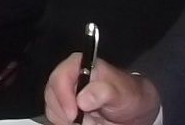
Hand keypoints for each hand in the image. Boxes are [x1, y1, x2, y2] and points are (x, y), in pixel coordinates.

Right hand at [44, 54, 160, 124]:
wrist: (132, 110)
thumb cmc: (128, 94)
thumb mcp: (121, 92)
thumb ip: (103, 92)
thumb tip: (83, 99)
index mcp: (78, 65)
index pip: (60, 78)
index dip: (63, 97)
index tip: (73, 115)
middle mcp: (67, 79)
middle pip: (52, 96)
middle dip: (67, 113)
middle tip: (87, 121)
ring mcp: (63, 95)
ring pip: (53, 111)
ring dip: (70, 121)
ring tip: (92, 121)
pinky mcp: (63, 109)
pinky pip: (58, 120)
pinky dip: (69, 124)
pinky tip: (86, 123)